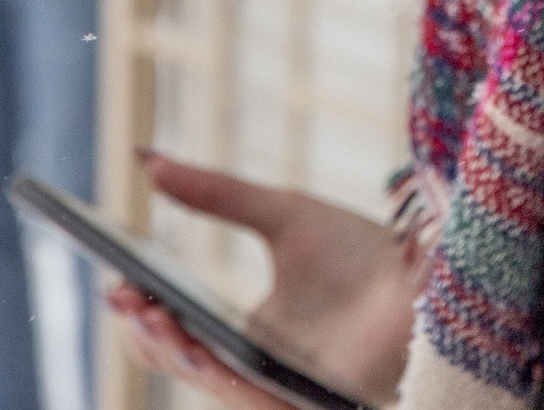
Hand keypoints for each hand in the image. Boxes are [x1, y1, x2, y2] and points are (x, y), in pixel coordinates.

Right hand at [108, 150, 420, 406]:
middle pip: (179, 362)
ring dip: (169, 350)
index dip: (138, 312)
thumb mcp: (280, 213)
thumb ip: (215, 193)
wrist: (430, 268)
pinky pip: (251, 397)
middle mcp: (255, 366)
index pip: (175, 333)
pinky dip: (215, 373)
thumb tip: (147, 157)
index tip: (114, 279)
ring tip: (148, 310)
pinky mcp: (308, 399)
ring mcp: (280, 387)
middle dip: (144, 331)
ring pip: (208, 384)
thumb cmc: (363, 251)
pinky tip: (194, 341)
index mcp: (244, 332)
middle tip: (124, 293)